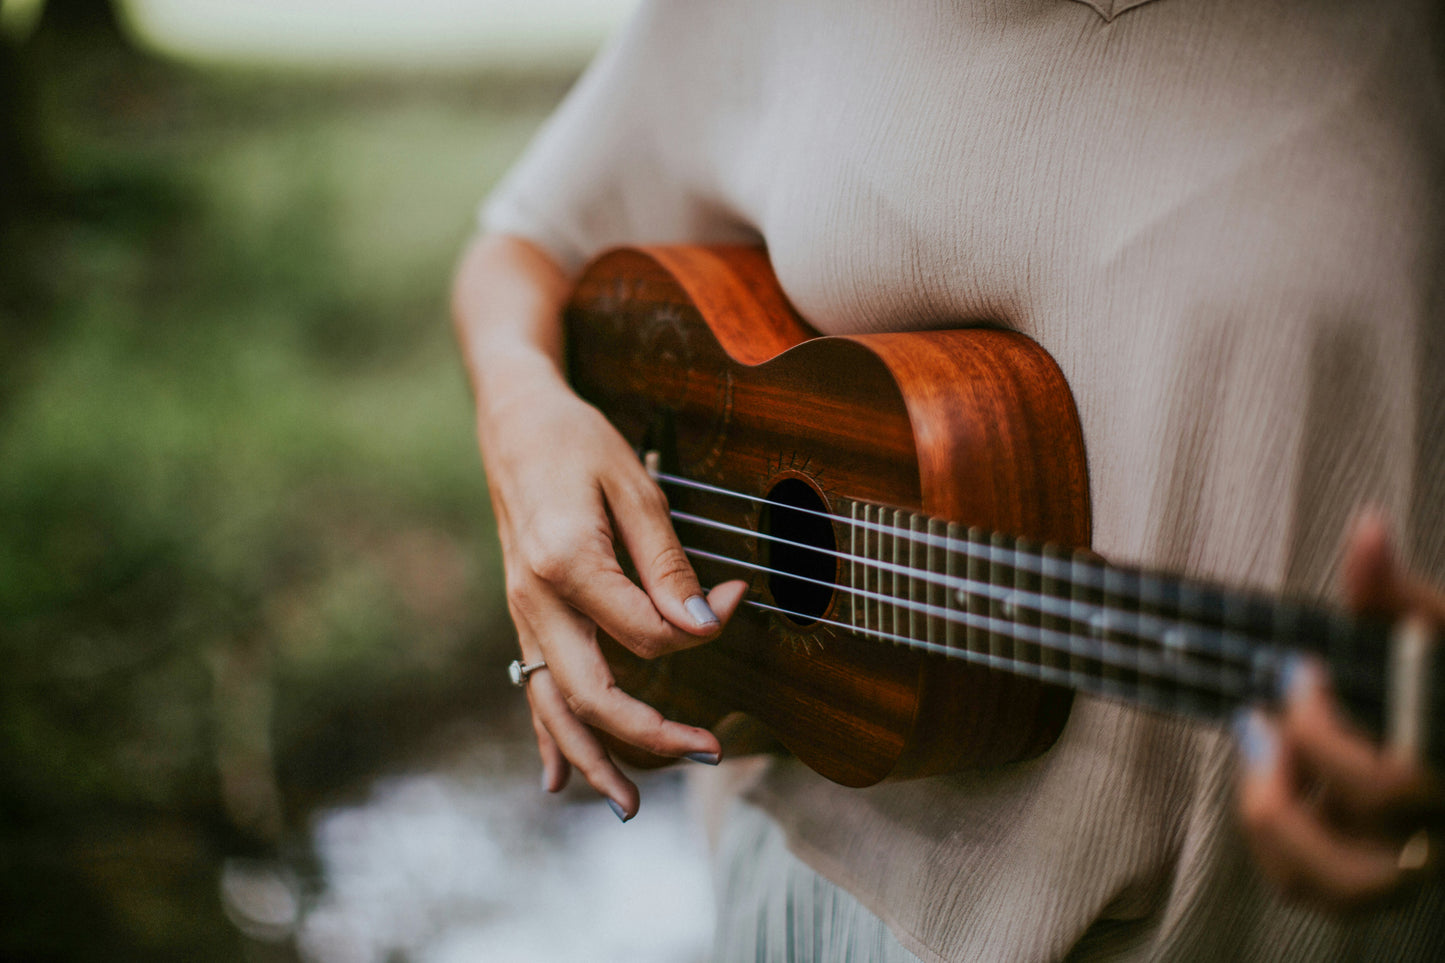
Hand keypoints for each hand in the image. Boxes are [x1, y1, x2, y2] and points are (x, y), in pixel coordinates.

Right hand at [485, 377, 746, 821]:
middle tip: (710, 753)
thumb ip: (667, 562)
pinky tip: (559, 779)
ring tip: (631, 806)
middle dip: (651, 735)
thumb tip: (701, 623)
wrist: (514, 421)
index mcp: (568, 563)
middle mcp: (537, 600)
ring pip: (553, 706)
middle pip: (593, 693)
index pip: (645, 630)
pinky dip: (547, 737)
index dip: (699, 626)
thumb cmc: (579, 443)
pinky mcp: (525, 615)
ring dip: (593, 759)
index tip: (733, 598)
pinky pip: (531, 688)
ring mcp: (524, 613)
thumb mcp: (636, 487)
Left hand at [1236, 512, 1443, 908]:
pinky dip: (1274, 841)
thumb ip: (1396, 593)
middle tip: (1262, 723)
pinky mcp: (1372, 868)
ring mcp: (1409, 861)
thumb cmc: (1437, 679)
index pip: (1391, 785)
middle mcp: (1439, 833)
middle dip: (1286, 793)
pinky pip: (1310, 887)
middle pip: (1361, 869)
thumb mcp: (1431, 632)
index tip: (1298, 672)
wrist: (1443, 714)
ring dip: (1275, 826)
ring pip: (1332, 892)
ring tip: (1260, 758)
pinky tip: (1269, 778)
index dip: (1323, 735)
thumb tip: (1367, 531)